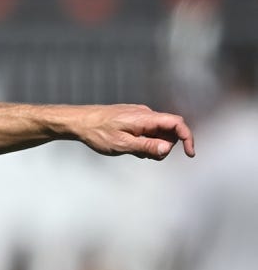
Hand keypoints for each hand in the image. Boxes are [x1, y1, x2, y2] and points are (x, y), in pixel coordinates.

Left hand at [76, 104, 194, 159]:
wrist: (78, 121)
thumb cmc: (97, 132)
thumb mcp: (122, 144)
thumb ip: (146, 147)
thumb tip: (167, 149)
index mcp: (145, 117)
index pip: (177, 123)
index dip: (187, 138)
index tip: (190, 154)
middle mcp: (145, 113)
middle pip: (169, 130)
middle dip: (164, 146)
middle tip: (145, 156)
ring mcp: (139, 115)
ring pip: (158, 132)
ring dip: (152, 145)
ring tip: (132, 151)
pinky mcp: (133, 118)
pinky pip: (148, 131)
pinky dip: (145, 141)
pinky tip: (129, 146)